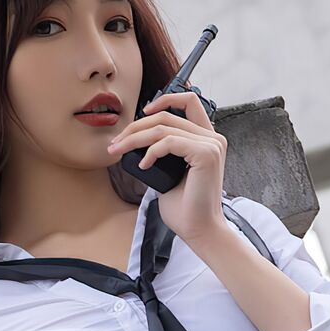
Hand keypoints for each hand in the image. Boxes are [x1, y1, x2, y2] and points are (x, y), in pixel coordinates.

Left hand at [107, 88, 226, 242]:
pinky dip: (151, 152)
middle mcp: (213, 138)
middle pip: (167, 115)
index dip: (164, 99)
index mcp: (207, 139)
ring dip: (135, 138)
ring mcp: (211, 145)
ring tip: (119, 151)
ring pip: (163, 128)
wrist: (199, 230)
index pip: (189, 102)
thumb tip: (138, 143)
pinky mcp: (206, 155)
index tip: (142, 113)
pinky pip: (169, 142)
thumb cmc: (185, 208)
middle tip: (116, 142)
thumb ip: (163, 153)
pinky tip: (143, 165)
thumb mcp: (169, 173)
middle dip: (136, 126)